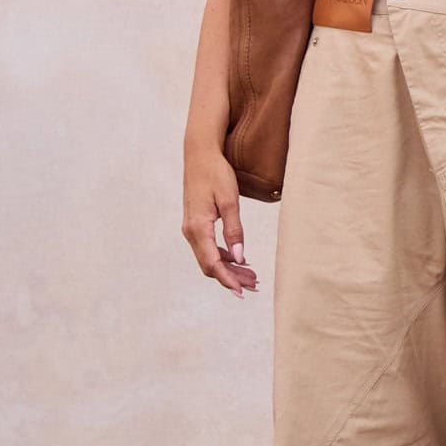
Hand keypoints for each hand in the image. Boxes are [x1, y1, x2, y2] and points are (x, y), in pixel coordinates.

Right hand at [183, 147, 257, 295]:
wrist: (199, 154)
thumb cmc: (216, 173)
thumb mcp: (230, 200)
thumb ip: (234, 230)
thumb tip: (240, 257)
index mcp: (198, 227)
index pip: (212, 263)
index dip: (228, 280)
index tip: (242, 292)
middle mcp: (191, 232)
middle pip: (210, 265)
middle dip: (231, 278)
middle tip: (254, 286)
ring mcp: (191, 228)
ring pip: (209, 258)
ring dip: (229, 269)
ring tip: (251, 277)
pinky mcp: (195, 224)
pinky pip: (208, 248)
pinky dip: (223, 257)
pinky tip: (239, 259)